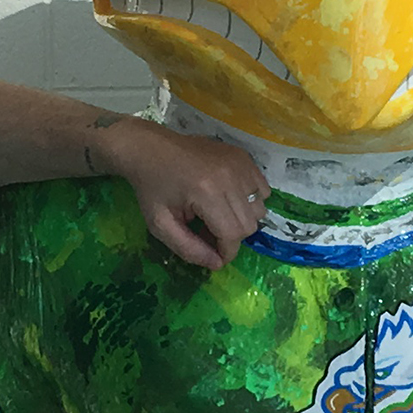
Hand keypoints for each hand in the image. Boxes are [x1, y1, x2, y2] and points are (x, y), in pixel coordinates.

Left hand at [96, 118, 269, 270]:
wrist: (150, 148)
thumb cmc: (152, 187)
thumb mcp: (160, 224)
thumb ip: (188, 249)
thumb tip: (217, 264)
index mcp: (205, 192)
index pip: (233, 234)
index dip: (226, 252)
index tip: (214, 254)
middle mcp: (229, 176)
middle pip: (249, 224)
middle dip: (232, 237)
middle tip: (209, 231)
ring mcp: (240, 164)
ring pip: (259, 208)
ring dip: (242, 219)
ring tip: (218, 214)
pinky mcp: (244, 157)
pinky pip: (262, 190)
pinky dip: (250, 200)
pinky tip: (228, 197)